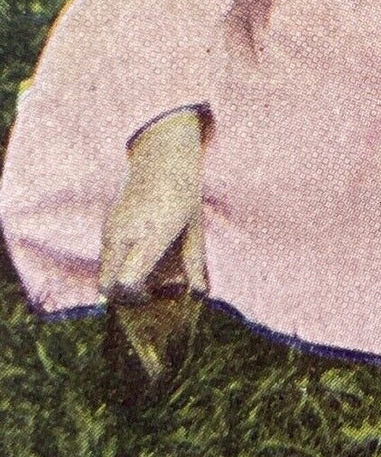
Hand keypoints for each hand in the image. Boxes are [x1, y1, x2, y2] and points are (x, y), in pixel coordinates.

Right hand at [99, 109, 206, 302]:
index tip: (153, 299)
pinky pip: (106, 258)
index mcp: (151, 234)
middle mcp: (124, 233)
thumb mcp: (194, 226)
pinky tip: (138, 262)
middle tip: (147, 296)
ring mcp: (111, 229)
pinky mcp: (106, 226)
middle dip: (123, 298)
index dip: (136, 298)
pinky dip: (116, 268)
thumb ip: (194, 260)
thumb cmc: (183, 192)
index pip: (128, 280)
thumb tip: (200, 292)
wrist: (160, 157)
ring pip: (103, 272)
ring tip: (146, 280)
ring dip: (118, 283)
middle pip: (108, 284)